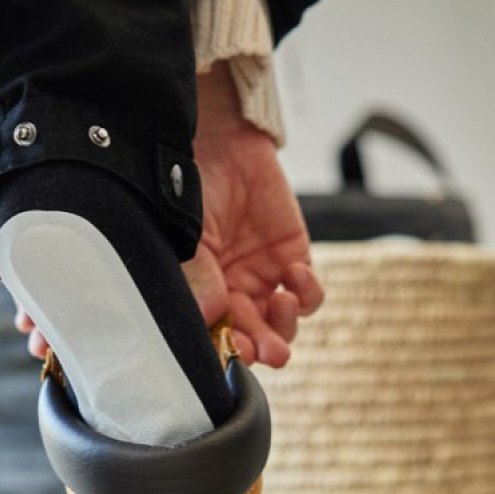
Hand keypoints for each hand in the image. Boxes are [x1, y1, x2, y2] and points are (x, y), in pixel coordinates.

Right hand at [14, 62, 323, 363]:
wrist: (217, 138)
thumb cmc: (188, 186)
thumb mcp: (186, 235)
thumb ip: (197, 277)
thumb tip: (208, 317)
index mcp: (198, 296)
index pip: (215, 340)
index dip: (226, 354)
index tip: (234, 355)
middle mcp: (230, 295)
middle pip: (252, 339)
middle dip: (262, 348)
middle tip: (269, 351)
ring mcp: (262, 279)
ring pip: (282, 325)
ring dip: (285, 326)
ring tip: (281, 305)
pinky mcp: (293, 258)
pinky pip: (308, 294)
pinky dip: (308, 293)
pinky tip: (296, 275)